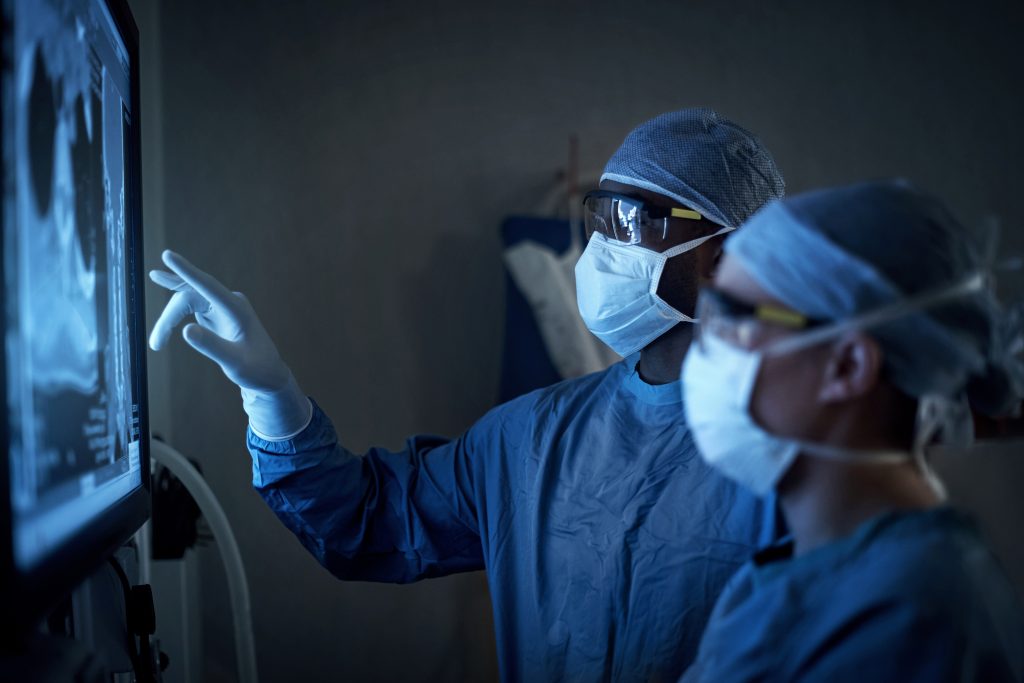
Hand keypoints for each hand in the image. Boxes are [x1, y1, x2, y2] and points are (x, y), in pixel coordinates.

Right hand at [149, 250, 310, 438]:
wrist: (268, 375)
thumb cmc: (256, 370)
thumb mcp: (235, 363)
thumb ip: (212, 346)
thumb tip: (185, 330)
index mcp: (236, 309)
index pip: (207, 285)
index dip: (186, 271)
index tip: (167, 255)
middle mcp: (229, 302)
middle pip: (189, 297)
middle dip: (169, 318)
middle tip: (156, 344)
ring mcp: (222, 305)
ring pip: (186, 301)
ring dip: (169, 320)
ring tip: (157, 344)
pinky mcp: (216, 312)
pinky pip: (190, 306)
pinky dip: (175, 315)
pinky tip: (161, 293)